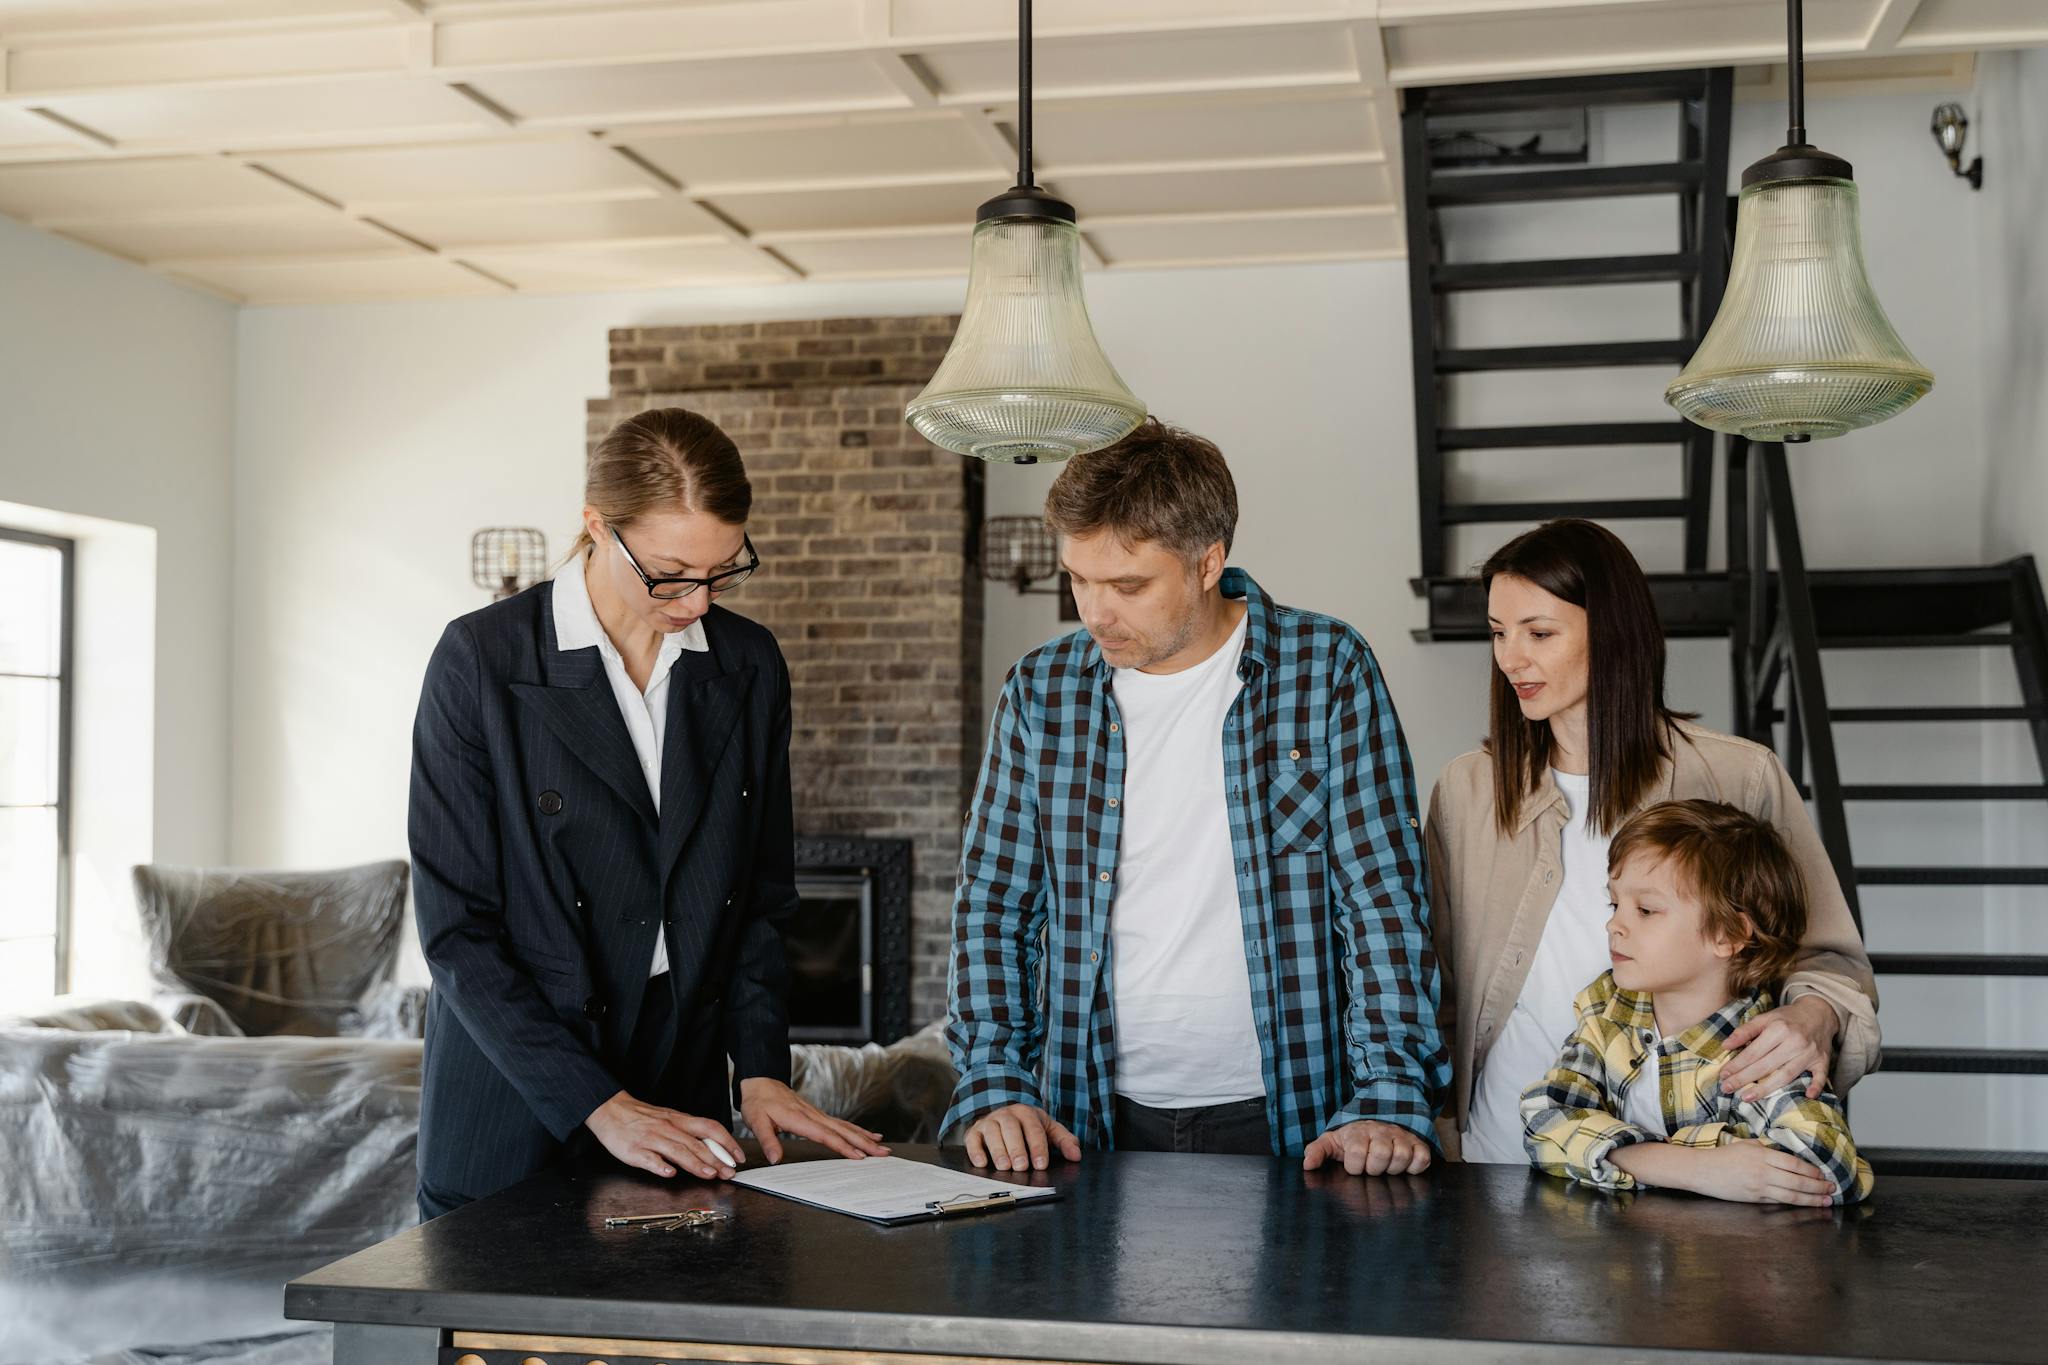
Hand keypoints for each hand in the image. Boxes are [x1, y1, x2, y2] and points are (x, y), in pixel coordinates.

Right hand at [585, 1090, 745, 1180]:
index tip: (738, 1156)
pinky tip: (669, 1173)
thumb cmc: (642, 1117)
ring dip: (695, 1163)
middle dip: (716, 1159)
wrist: (610, 1109)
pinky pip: (649, 1158)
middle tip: (729, 1173)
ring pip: (678, 1151)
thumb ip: (688, 1132)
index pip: (710, 1128)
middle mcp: (669, 1128)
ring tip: (709, 1175)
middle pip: (697, 1143)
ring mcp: (652, 1139)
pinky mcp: (635, 1150)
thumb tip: (711, 1147)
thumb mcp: (669, 1119)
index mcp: (679, 1120)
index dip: (727, 1142)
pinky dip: (660, 1166)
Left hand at [738, 1077, 890, 1164]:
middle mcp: (813, 1116)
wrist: (761, 1082)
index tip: (858, 1156)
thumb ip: (768, 1140)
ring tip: (882, 1145)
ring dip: (864, 1137)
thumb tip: (775, 1159)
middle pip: (843, 1131)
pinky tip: (867, 1134)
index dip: (843, 1147)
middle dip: (864, 1143)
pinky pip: (841, 1124)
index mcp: (799, 1119)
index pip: (826, 1135)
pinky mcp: (819, 1115)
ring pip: (846, 1127)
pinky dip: (856, 1130)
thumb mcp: (756, 1122)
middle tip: (882, 1152)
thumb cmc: (758, 1102)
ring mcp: (818, 1114)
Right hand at [962, 1103, 1081, 1171]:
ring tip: (1004, 1166)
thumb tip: (1076, 1155)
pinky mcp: (974, 1131)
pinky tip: (981, 1163)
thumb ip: (1064, 1141)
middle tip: (1022, 1166)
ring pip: (992, 1132)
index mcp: (1026, 1112)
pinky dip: (975, 1151)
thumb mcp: (1048, 1128)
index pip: (1034, 1128)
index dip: (1038, 1146)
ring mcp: (989, 1122)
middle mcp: (1006, 1115)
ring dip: (998, 1150)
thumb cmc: (1027, 1126)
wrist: (1002, 1114)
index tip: (1041, 1163)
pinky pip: (972, 1139)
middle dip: (1017, 1148)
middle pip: (1011, 1129)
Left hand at [1302, 1120, 1431, 1175]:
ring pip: (1402, 1156)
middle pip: (1381, 1154)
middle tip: (1371, 1169)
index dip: (1354, 1166)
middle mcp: (1381, 1132)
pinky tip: (1404, 1168)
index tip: (1354, 1167)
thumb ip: (1317, 1151)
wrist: (1376, 1122)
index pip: (1357, 1152)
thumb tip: (1307, 1165)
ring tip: (1386, 1168)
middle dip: (1374, 1169)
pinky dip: (1415, 1167)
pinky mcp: (1417, 1143)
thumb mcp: (1332, 1142)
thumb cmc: (1352, 1138)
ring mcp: (1400, 1137)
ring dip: (1394, 1169)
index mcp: (1358, 1132)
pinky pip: (1422, 1157)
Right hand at [1684, 1138, 1837, 1205]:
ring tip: (1826, 1200)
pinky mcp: (1754, 1198)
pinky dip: (1796, 1203)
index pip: (1794, 1163)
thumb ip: (1765, 1149)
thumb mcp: (1745, 1145)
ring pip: (1792, 1194)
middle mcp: (1762, 1171)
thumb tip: (1784, 1155)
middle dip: (1818, 1185)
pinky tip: (1806, 1204)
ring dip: (1812, 1198)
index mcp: (1761, 1154)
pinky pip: (1779, 1201)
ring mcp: (1759, 1186)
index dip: (1811, 1170)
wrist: (1701, 1170)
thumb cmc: (1722, 1156)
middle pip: (1797, 1180)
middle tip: (1832, 1188)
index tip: (1823, 1173)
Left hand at [1721, 995, 1837, 1100]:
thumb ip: (1745, 1031)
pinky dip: (1816, 1087)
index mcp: (1778, 1029)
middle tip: (1727, 1088)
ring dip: (1767, 1089)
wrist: (1818, 1012)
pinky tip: (1807, 1096)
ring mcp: (1810, 1053)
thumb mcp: (1765, 1017)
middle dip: (1744, 1078)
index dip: (1737, 1064)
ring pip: (1787, 1075)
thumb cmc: (1787, 1018)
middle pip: (1767, 1065)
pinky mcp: (1822, 1061)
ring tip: (1747, 1098)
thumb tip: (1725, 1046)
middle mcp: (1794, 1042)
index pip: (1754, 1051)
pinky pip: (1820, 1076)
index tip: (1723, 1074)